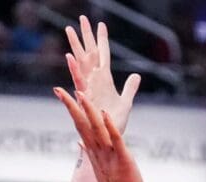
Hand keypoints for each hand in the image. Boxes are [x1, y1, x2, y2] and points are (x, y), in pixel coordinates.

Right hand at [54, 88, 143, 181]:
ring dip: (88, 111)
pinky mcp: (123, 157)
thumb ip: (90, 151)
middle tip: (59, 89)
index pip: (79, 125)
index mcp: (93, 150)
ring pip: (96, 128)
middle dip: (71, 106)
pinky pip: (115, 139)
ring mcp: (108, 153)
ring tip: (81, 94)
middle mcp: (97, 150)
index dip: (70, 109)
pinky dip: (109, 126)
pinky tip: (104, 113)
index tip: (61, 93)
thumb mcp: (99, 166)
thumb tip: (79, 142)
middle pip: (81, 125)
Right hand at [65, 16, 139, 133]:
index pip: (103, 55)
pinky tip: (69, 56)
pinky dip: (74, 69)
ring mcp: (87, 88)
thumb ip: (130, 87)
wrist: (106, 140)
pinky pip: (78, 82)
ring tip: (69, 29)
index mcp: (103, 80)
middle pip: (89, 53)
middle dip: (85, 36)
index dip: (102, 39)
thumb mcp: (126, 102)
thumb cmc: (113, 124)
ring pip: (80, 63)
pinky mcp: (84, 98)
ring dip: (75, 46)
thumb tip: (136, 75)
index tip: (100, 23)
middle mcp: (93, 81)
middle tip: (82, 18)